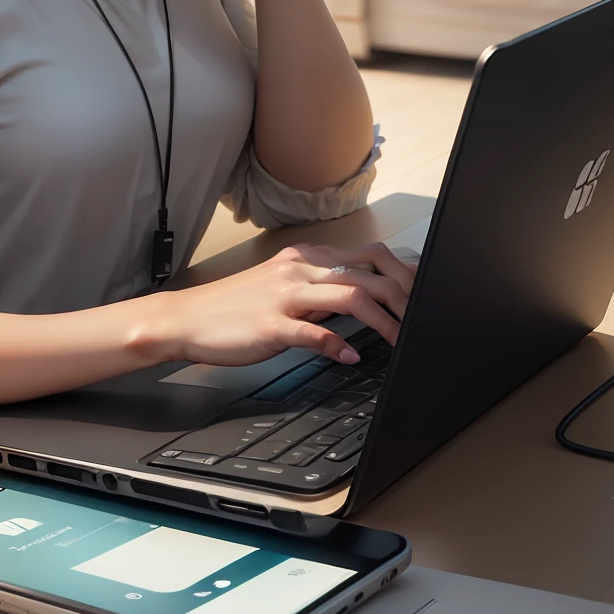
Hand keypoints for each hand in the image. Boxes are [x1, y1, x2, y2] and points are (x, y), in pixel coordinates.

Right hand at [133, 242, 416, 367]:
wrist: (187, 318)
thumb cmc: (237, 307)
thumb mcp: (284, 287)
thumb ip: (323, 289)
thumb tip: (366, 299)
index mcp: (306, 258)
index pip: (370, 255)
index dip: (405, 273)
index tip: (425, 291)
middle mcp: (300, 269)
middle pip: (370, 273)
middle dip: (405, 296)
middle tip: (422, 320)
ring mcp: (285, 295)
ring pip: (351, 296)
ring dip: (385, 321)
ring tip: (401, 339)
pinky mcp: (271, 324)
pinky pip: (313, 332)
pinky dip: (339, 345)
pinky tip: (351, 358)